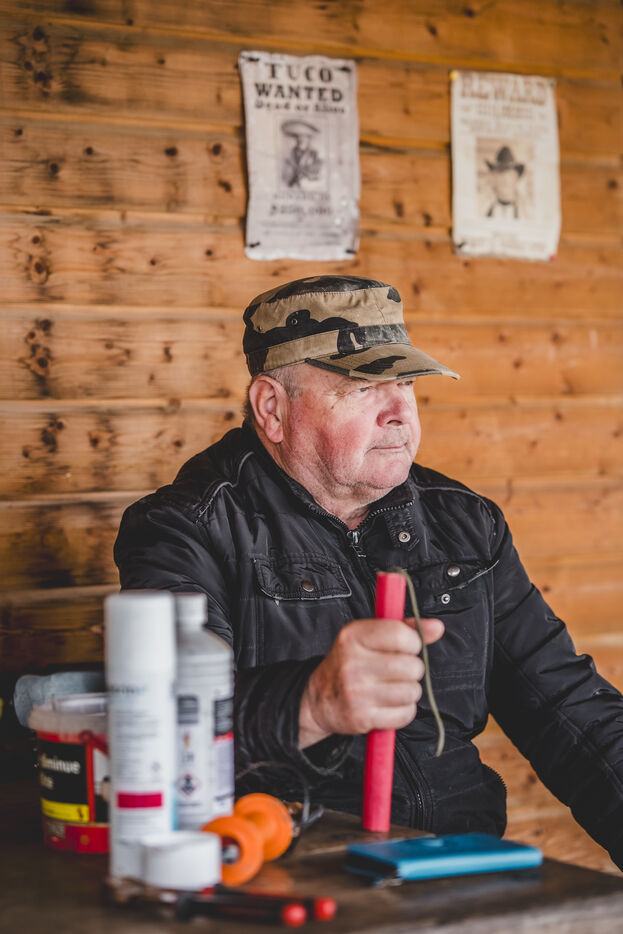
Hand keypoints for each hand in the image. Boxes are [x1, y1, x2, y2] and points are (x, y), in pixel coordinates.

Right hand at [298, 616, 443, 747]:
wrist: (319, 698)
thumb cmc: (348, 663)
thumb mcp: (368, 637)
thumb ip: (404, 629)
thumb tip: (436, 627)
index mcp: (353, 636)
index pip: (401, 635)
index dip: (413, 642)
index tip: (408, 647)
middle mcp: (352, 663)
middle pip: (412, 666)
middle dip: (412, 669)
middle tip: (398, 671)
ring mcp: (356, 692)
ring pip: (412, 691)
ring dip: (409, 691)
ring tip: (392, 688)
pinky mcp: (362, 717)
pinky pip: (405, 714)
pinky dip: (403, 711)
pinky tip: (389, 704)